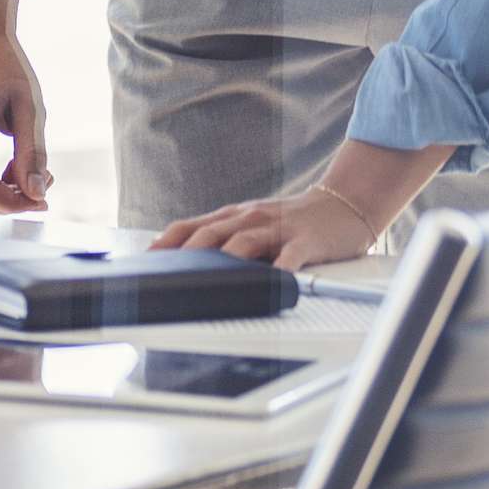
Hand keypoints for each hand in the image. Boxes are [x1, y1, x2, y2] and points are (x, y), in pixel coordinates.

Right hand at [0, 29, 51, 212]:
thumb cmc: (3, 67)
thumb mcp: (28, 107)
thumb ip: (32, 153)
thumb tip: (37, 194)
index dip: (11, 203)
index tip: (42, 199)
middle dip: (9, 204)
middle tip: (43, 187)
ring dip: (3, 195)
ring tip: (34, 172)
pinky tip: (15, 167)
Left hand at [152, 186, 379, 270]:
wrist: (344, 203)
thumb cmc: (292, 220)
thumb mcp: (252, 223)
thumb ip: (223, 238)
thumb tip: (184, 259)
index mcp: (233, 216)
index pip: (190, 226)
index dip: (166, 243)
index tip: (145, 261)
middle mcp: (250, 218)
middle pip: (211, 234)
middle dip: (187, 254)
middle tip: (168, 276)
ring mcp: (278, 229)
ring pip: (244, 242)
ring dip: (225, 261)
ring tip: (208, 282)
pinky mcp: (307, 241)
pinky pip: (291, 257)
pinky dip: (280, 272)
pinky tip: (271, 285)